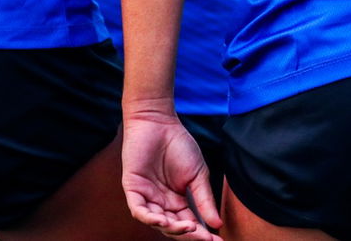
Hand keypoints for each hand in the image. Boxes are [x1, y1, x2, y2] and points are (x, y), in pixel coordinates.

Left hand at [122, 108, 221, 239]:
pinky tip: (163, 221)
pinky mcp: (133, 188)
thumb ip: (204, 199)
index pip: (189, 224)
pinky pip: (139, 210)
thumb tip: (216, 224)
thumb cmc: (179, 145)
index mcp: (177, 201)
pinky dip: (150, 218)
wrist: (159, 122)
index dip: (202, 234)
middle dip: (189, 235)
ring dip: (172, 229)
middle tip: (204, 238)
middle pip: (174, 227)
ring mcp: (147, 197)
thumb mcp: (198, 174)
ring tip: (188, 228)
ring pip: (157, 223)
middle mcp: (161, 203)